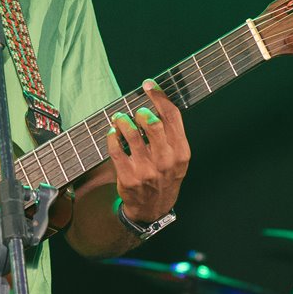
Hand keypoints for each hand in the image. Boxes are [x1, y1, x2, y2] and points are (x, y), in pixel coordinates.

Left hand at [106, 80, 189, 223]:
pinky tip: (112, 132)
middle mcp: (166, 160)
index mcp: (181, 151)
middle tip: (135, 112)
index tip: (149, 84)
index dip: (159, 96)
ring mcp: (147, 169)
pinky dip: (111, 136)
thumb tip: (156, 102)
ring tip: (119, 118)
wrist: (154, 209)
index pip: (172, 116)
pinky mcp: (128, 177)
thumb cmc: (165, 177)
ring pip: (131, 134)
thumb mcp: (178, 158)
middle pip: (152, 123)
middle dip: (140, 111)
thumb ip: (171, 134)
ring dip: (122, 121)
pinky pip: (116, 149)